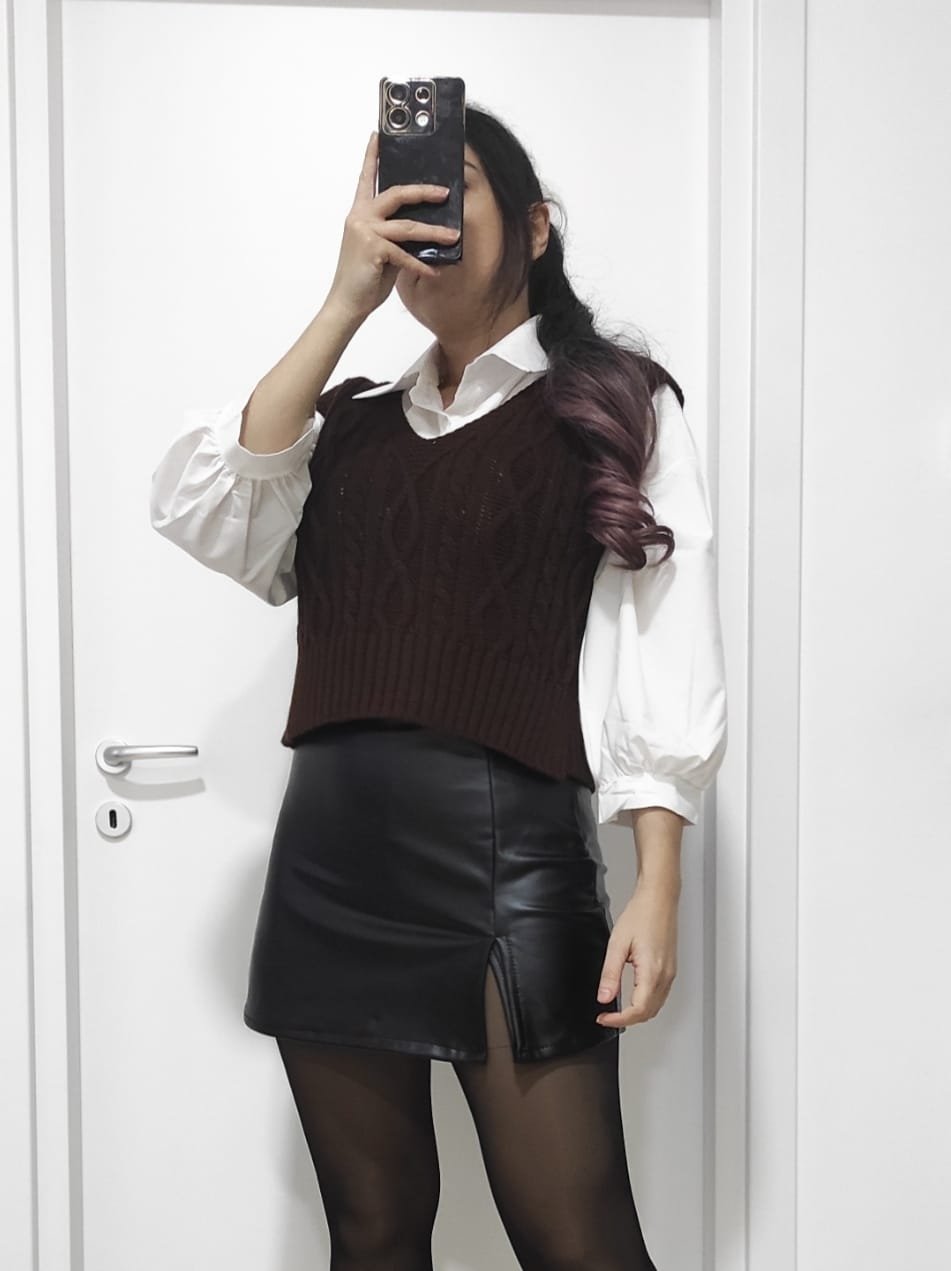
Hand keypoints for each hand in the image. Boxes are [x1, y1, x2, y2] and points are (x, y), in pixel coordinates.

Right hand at [324, 130, 460, 322]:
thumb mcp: (381, 251)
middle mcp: (360, 217)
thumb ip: (395, 235)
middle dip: (423, 192)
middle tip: (445, 193)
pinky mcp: (372, 249)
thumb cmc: (364, 278)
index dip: (372, 156)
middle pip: (396, 194)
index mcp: (360, 214)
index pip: (366, 178)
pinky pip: (405, 254)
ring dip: (434, 232)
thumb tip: (421, 230)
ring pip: (408, 226)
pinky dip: (421, 265)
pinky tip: (434, 272)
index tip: (378, 135)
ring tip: (454, 236)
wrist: (346, 303)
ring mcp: (365, 232)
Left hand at [594, 881, 678, 1027]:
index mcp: (652, 972)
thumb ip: (610, 974)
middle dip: (626, 1020)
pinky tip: (633, 997)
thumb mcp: (617, 944)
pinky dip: (646, 1003)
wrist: (659, 899)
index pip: (637, 1011)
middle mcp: (665, 976)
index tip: (603, 1018)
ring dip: (637, 1013)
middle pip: (648, 1013)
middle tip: (607, 1016)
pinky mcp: (671, 969)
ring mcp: (670, 973)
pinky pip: (660, 996)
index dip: (618, 1020)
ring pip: (656, 1007)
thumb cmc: (641, 915)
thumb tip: (604, 997)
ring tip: (617, 1010)